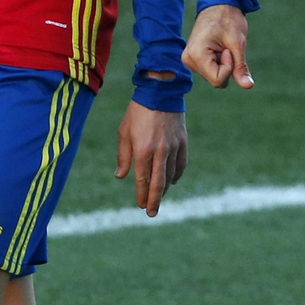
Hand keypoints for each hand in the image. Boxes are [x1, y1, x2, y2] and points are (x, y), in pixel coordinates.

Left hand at [115, 99, 187, 216]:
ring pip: (170, 175)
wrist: (161, 92)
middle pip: (159, 183)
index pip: (143, 179)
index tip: (141, 205)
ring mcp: (173, 147)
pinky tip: (172, 181)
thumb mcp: (124, 132)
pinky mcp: (183, 141)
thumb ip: (123, 156)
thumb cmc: (137, 112)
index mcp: (143, 149)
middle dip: (155, 200)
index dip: (142, 194)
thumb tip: (121, 176)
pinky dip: (176, 175)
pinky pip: (181, 164)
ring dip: (164, 189)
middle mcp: (160, 151)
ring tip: (159, 198)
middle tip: (152, 213)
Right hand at [182, 4, 253, 88]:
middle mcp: (188, 60)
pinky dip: (218, 61)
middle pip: (215, 79)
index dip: (229, 67)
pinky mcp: (193, 59)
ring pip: (214, 76)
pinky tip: (217, 47)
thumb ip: (240, 67)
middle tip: (225, 46)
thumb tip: (249, 86)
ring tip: (220, 45)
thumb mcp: (237, 43)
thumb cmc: (228, 19)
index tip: (228, 49)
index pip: (217, 80)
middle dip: (226, 66)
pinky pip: (211, 70)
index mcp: (195, 55)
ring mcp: (189, 60)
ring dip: (222, 63)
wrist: (219, 4)